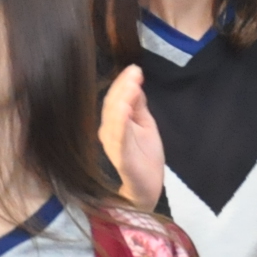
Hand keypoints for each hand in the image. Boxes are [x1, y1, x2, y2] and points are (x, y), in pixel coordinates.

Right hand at [100, 66, 165, 210]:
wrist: (147, 188)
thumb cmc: (144, 156)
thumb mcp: (144, 124)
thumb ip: (138, 105)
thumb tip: (135, 80)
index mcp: (115, 123)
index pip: (116, 98)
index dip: (124, 83)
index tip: (135, 68)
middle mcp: (109, 133)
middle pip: (112, 105)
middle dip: (123, 87)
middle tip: (135, 72)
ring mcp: (114, 146)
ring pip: (113, 120)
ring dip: (121, 101)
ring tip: (131, 85)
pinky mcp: (121, 159)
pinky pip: (119, 140)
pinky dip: (120, 124)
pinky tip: (125, 110)